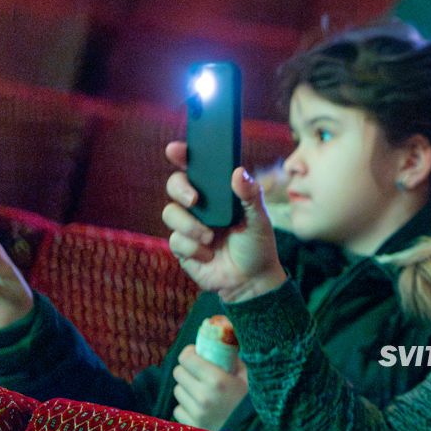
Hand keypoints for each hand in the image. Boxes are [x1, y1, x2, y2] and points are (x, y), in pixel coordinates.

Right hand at [163, 141, 287, 302]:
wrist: (251, 281)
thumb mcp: (259, 219)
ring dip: (190, 225)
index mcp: (218, 193)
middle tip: (194, 199)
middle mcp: (200, 206)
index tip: (175, 150)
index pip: (197, 168)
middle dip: (180, 188)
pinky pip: (175, 240)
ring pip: (170, 213)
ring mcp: (188, 225)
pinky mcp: (182, 247)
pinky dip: (193, 248)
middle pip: (174, 184)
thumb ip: (251, 196)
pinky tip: (209, 255)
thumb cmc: (257, 245)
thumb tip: (238, 173)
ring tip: (211, 238)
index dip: (182, 155)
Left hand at [171, 344, 248, 430]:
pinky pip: (178, 410)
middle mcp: (203, 396)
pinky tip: (201, 408)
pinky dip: (186, 407)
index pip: (187, 358)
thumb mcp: (247, 377)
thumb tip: (223, 339)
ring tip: (202, 391)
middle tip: (198, 372)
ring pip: (178, 391)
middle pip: (178, 373)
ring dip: (187, 388)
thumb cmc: (251, 402)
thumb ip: (233, 358)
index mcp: (217, 380)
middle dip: (187, 370)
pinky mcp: (191, 427)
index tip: (196, 353)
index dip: (190, 352)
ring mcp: (196, 413)